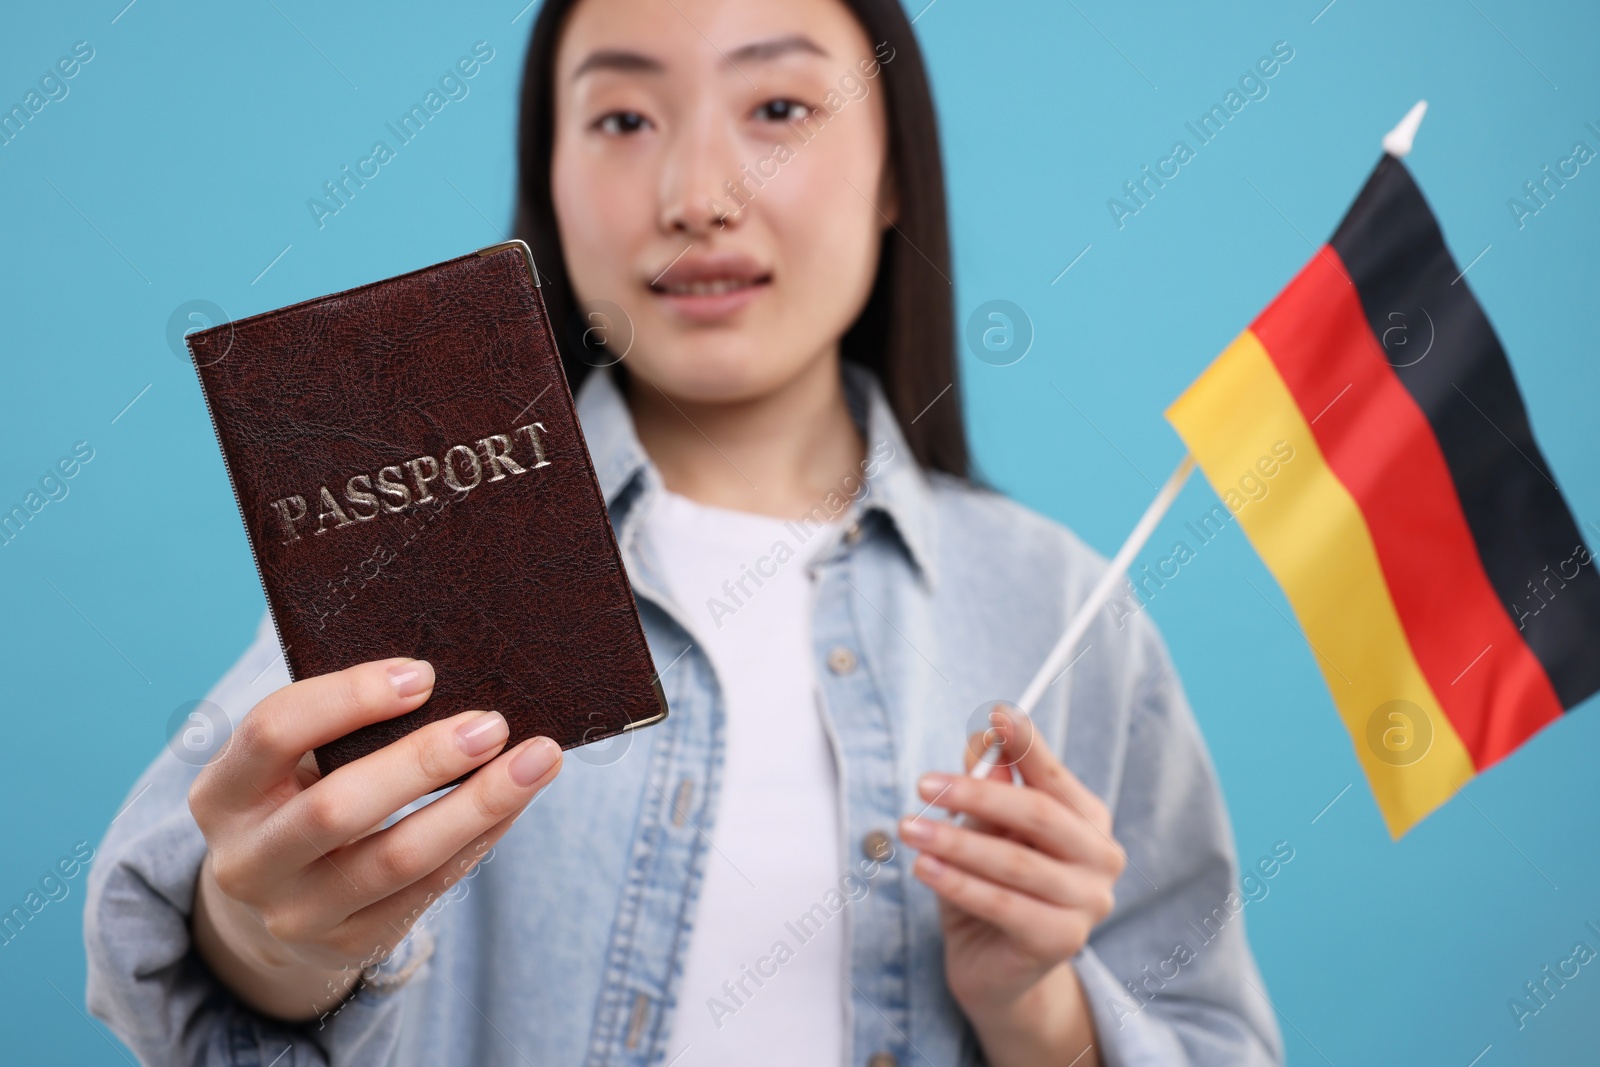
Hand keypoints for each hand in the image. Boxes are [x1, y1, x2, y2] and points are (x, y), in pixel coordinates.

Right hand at [187, 658, 562, 1021]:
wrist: (270, 904)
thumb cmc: (296, 796)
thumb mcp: (289, 762)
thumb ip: (340, 724)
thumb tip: (439, 676)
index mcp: (222, 793)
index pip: (273, 732)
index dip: (349, 697)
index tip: (423, 674)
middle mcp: (248, 860)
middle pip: (338, 807)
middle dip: (423, 761)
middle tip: (493, 724)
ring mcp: (296, 912)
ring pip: (397, 858)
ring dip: (476, 804)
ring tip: (535, 760)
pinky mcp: (350, 944)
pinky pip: (429, 888)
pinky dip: (480, 838)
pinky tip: (516, 801)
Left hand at [897, 708, 1123, 1065]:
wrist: (994, 971)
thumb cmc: (988, 888)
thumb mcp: (982, 831)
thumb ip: (988, 789)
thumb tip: (982, 741)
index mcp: (1087, 821)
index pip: (1054, 776)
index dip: (1027, 744)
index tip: (996, 714)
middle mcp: (1101, 858)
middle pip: (1037, 814)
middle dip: (976, 794)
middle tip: (924, 783)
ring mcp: (1088, 903)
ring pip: (1014, 861)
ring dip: (954, 841)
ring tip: (909, 827)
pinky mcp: (1062, 941)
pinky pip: (1002, 904)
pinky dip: (958, 883)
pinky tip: (923, 868)